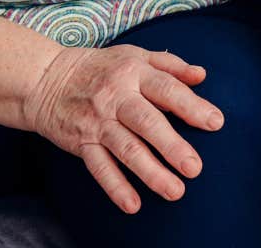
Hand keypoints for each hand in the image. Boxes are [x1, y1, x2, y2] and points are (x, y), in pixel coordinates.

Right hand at [22, 45, 223, 214]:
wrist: (45, 79)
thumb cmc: (100, 68)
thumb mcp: (134, 55)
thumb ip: (170, 65)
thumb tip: (202, 75)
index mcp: (134, 72)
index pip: (167, 89)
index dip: (192, 106)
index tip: (215, 123)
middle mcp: (116, 97)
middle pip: (147, 122)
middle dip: (172, 146)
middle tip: (195, 168)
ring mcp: (97, 122)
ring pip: (126, 149)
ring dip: (150, 172)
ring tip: (175, 191)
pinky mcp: (81, 142)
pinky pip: (99, 167)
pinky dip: (115, 187)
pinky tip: (133, 204)